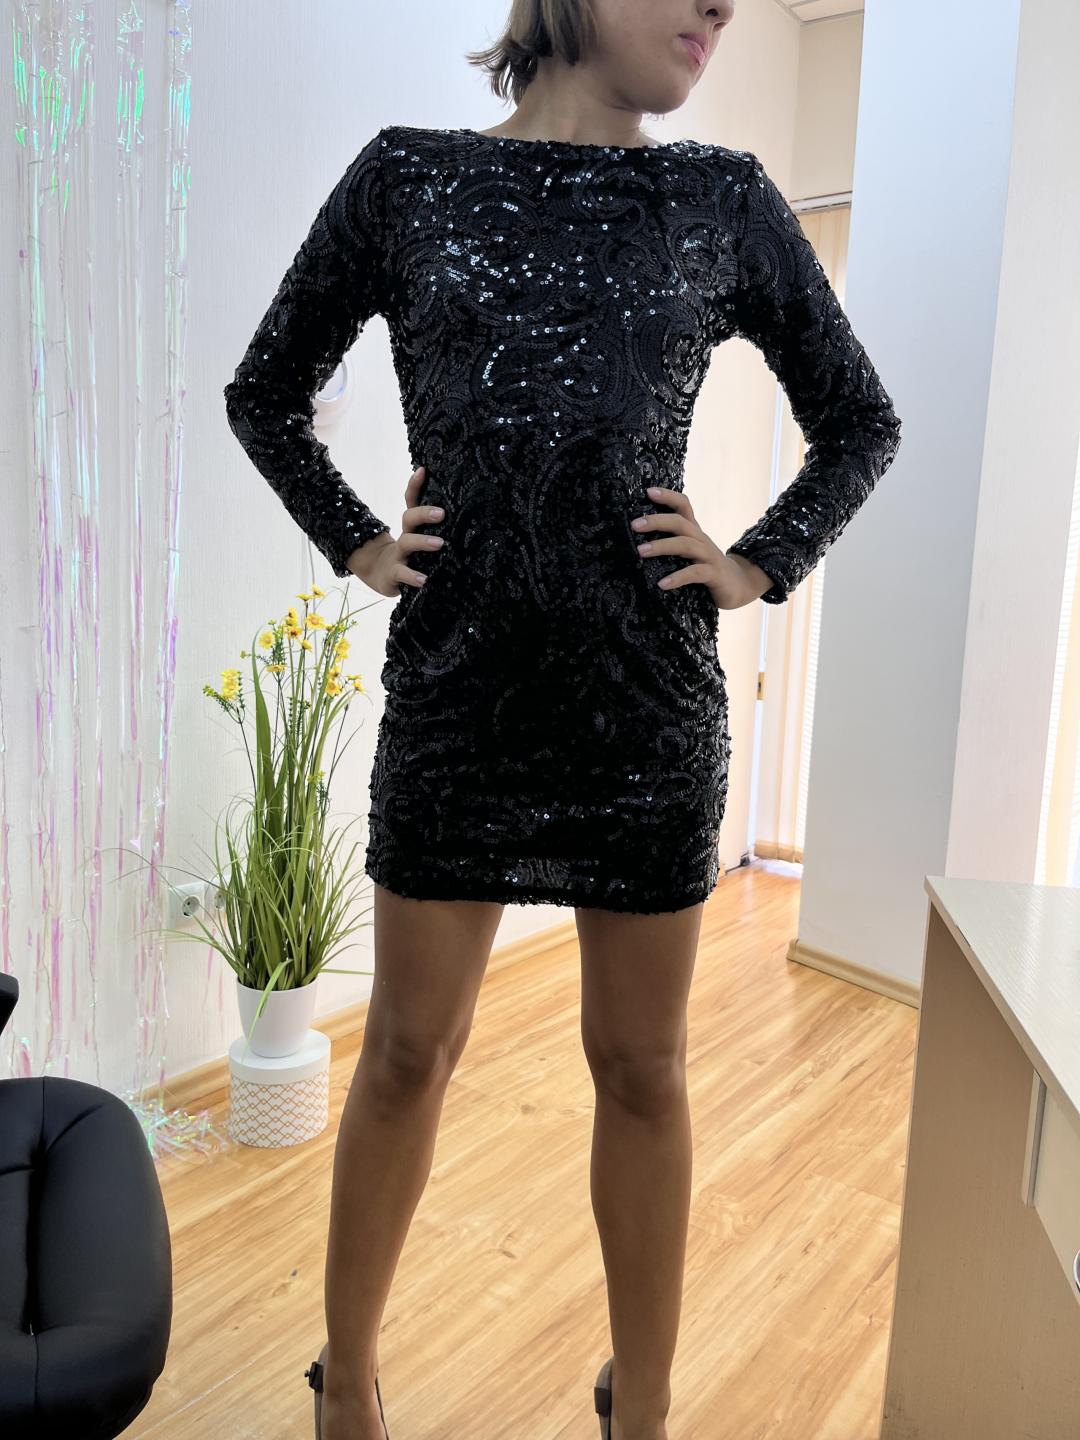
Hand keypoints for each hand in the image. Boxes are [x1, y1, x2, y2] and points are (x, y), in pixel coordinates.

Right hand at [347, 465, 445, 595]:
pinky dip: (413, 577)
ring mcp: (398, 555)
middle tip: (441, 513)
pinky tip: (424, 580)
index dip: (414, 486)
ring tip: (439, 544)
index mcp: (411, 528)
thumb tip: (457, 513)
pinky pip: (403, 574)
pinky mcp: (393, 575)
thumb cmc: (408, 556)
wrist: (382, 576)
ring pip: (407, 543)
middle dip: (424, 513)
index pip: (411, 502)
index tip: (423, 471)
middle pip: (409, 519)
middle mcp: (404, 538)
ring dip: (422, 542)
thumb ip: (433, 530)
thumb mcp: (418, 541)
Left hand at [631, 486, 773, 609]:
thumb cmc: (707, 567)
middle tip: (635, 525)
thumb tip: (638, 543)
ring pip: (685, 545)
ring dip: (662, 546)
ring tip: (641, 552)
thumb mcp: (690, 552)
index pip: (684, 505)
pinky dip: (678, 578)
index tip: (649, 491)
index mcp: (694, 531)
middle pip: (680, 523)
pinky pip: (694, 573)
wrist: (739, 585)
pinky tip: (662, 584)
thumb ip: (672, 545)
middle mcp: (701, 539)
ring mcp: (709, 556)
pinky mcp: (714, 574)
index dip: (668, 496)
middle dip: (657, 521)